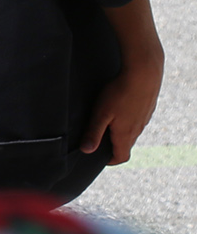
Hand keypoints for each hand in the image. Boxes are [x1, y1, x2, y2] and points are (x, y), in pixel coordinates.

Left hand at [83, 0, 165, 162]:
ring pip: (132, 131)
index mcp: (126, 134)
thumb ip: (94, 132)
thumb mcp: (101, 114)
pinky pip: (137, 119)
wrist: (143, 73)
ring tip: (107, 124)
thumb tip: (86, 151)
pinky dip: (127, 120)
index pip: (122, 156)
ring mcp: (144, 118)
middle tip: (100, 141)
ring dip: (120, 132)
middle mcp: (138, 129)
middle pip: (126, 144)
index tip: (100, 158)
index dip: (111, 161)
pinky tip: (119, 109)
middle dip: (113, 146)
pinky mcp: (147, 107)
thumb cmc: (120, 93)